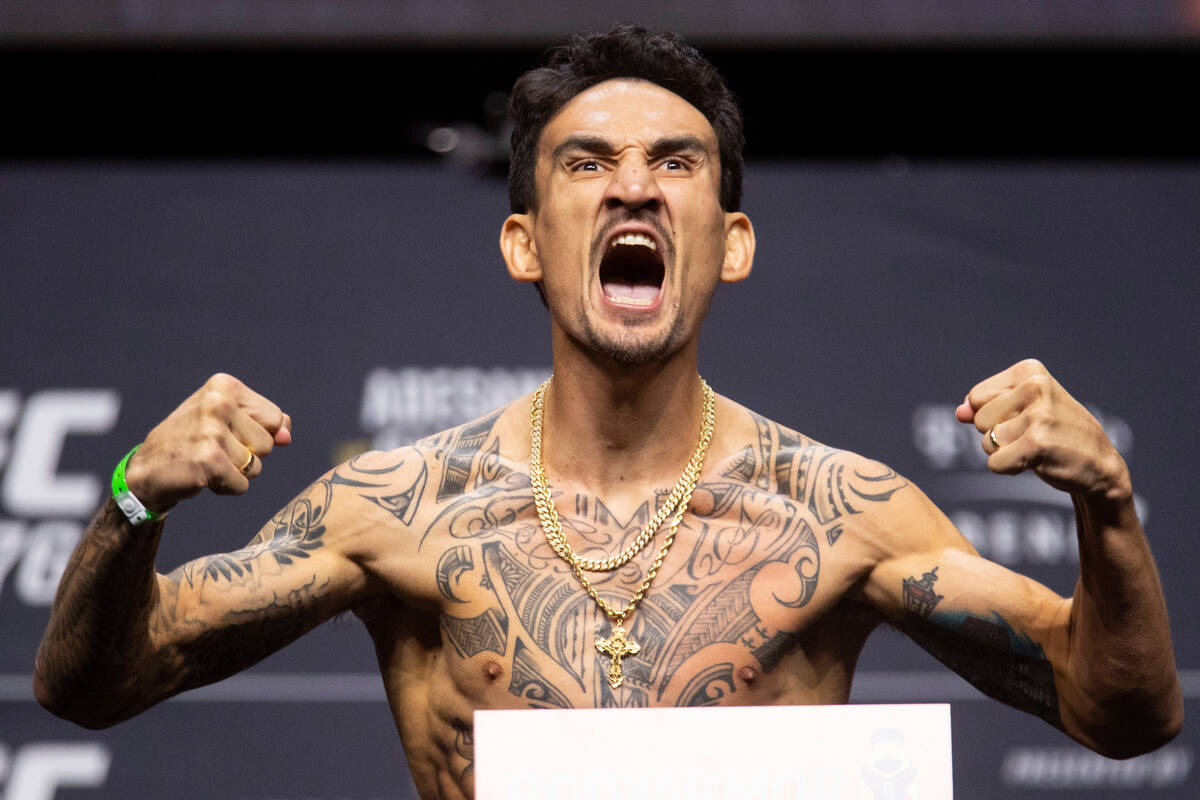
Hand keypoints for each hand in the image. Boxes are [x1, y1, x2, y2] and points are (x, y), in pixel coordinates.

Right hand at [124, 373, 291, 511]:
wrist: (148, 470)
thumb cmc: (193, 442)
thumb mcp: (229, 421)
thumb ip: (266, 423)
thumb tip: (286, 436)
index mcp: (224, 386)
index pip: (274, 419)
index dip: (257, 434)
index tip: (226, 432)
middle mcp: (217, 403)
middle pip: (268, 443)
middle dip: (248, 455)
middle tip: (213, 450)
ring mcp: (211, 431)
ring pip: (256, 466)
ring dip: (236, 473)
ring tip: (207, 462)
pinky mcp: (208, 460)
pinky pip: (242, 485)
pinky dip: (227, 488)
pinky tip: (202, 476)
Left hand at [955, 359, 1129, 500]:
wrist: (1098, 464)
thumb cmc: (1056, 432)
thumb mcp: (1024, 408)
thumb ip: (985, 406)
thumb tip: (960, 412)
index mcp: (1031, 371)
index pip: (977, 396)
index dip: (992, 415)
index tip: (1024, 417)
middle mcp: (1035, 387)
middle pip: (979, 419)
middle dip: (998, 434)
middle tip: (1032, 435)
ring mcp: (1038, 415)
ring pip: (986, 442)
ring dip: (1005, 452)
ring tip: (1036, 447)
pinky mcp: (1036, 444)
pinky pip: (994, 463)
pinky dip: (1008, 468)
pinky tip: (1035, 462)